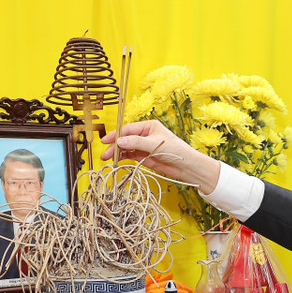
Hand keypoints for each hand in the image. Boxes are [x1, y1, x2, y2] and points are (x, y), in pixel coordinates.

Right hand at [99, 120, 219, 192]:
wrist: (186, 166)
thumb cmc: (175, 150)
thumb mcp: (154, 144)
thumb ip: (136, 142)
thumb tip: (119, 141)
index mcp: (148, 126)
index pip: (128, 129)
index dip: (116, 135)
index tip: (105, 141)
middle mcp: (145, 135)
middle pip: (125, 139)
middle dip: (115, 146)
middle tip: (105, 154)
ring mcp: (144, 146)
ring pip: (126, 148)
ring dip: (117, 153)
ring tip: (108, 159)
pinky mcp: (144, 157)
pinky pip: (131, 155)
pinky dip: (123, 158)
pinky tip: (117, 160)